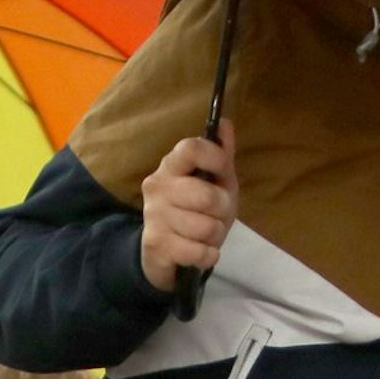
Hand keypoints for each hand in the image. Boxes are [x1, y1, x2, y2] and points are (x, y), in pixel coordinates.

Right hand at [140, 120, 236, 291]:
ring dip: (215, 236)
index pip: (191, 148)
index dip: (215, 158)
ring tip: (205, 235)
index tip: (223, 172)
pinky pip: (199, 252)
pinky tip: (200, 251)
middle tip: (216, 215)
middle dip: (222, 210)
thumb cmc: (194, 211)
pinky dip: (208, 255)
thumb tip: (225, 123)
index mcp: (172, 165)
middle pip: (206, 196)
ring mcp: (154, 215)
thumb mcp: (214, 183)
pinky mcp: (156, 244)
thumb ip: (220, 156)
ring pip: (206, 227)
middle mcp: (158, 186)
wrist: (164, 251)